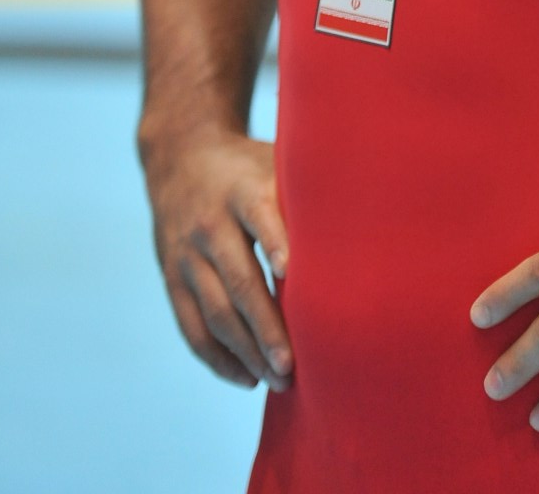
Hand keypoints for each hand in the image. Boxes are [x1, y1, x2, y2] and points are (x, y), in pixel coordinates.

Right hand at [143, 128, 292, 391]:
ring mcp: (186, 255)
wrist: (180, 157)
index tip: (292, 272)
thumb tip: (366, 223)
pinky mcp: (172, 278)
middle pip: (239, 281)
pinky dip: (217, 358)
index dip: (276, 242)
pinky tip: (245, 378)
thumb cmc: (248, 167)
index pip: (260, 217)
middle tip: (293, 365)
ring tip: (277, 380)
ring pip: (214, 313)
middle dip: (266, 327)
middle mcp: (210, 223)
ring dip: (246, 352)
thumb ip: (306, 191)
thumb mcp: (274, 162)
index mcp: (241, 190)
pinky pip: (191, 327)